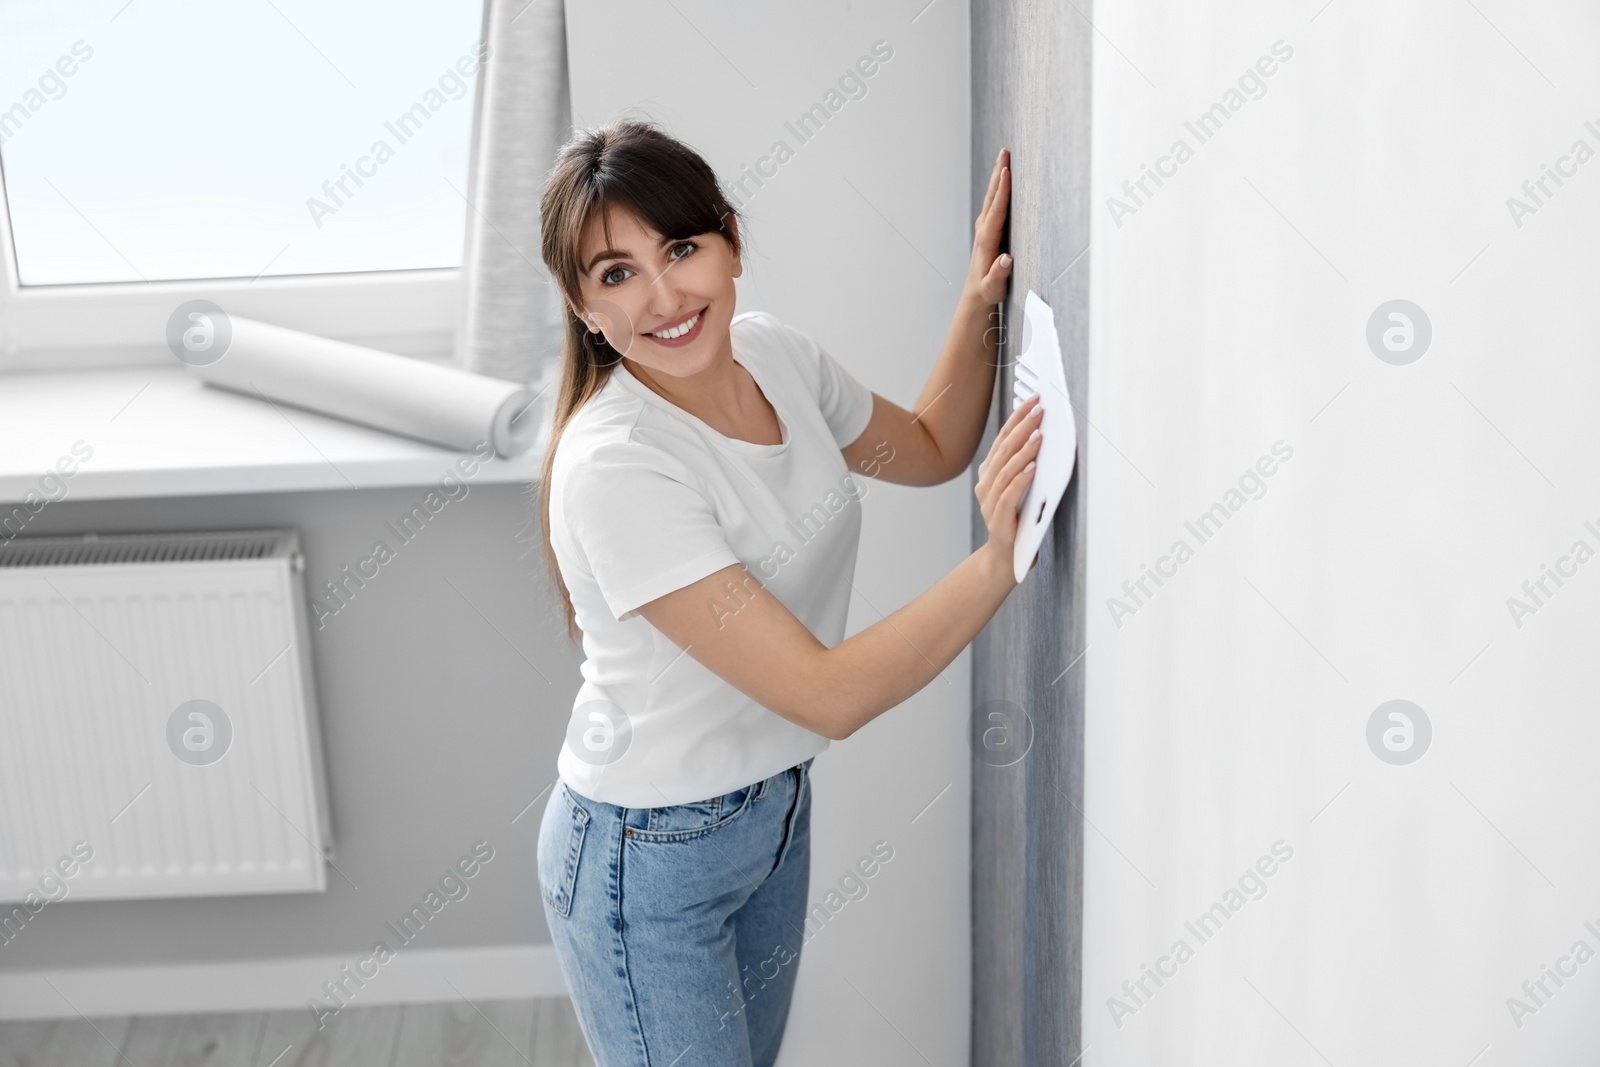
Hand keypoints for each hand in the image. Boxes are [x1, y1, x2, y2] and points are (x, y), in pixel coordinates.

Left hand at [966, 147, 1012, 304]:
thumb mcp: (993, 288)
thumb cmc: (988, 291)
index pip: (996, 212)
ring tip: (1004, 155)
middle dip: (999, 173)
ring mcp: (984, 227)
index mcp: (987, 241)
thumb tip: (1006, 260)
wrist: (977, 293)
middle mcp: (983, 230)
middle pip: (992, 197)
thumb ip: (998, 275)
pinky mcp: (988, 228)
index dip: (1002, 192)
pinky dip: (999, 186)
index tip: (1007, 173)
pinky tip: (1003, 175)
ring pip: (992, 196)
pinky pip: (994, 202)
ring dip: (998, 175)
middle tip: (1005, 152)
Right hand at [974, 392, 1041, 579]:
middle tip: (1039, 411)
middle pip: (1003, 450)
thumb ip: (1024, 464)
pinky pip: (1008, 495)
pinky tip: (1032, 468)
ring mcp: (989, 502)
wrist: (1008, 558)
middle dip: (1022, 427)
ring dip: (1023, 450)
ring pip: (1005, 470)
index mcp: (990, 473)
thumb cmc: (1018, 520)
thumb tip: (1042, 433)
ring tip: (1038, 435)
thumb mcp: (1021, 487)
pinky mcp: (998, 519)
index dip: (1017, 418)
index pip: (1003, 439)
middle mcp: (985, 484)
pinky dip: (1020, 480)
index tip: (1034, 401)